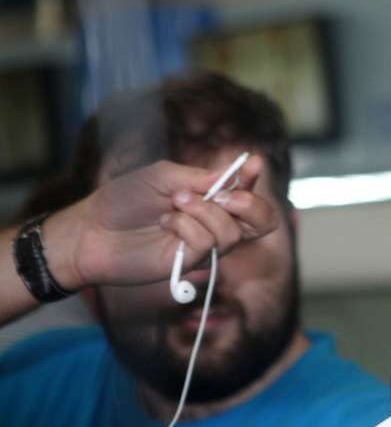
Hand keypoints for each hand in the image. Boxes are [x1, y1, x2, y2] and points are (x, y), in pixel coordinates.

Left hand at [44, 156, 276, 289]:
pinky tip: (167, 224)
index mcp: (211, 197)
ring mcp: (204, 245)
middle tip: (227, 196)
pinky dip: (188, 227)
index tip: (253, 163)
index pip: (247, 190)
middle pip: (262, 222)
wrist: (92, 229)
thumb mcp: (162, 176)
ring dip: (205, 212)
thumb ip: (199, 177)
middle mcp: (214, 222)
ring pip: (232, 232)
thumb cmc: (124, 200)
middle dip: (252, 205)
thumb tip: (232, 175)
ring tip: (176, 205)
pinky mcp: (189, 263)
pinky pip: (207, 244)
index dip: (255, 177)